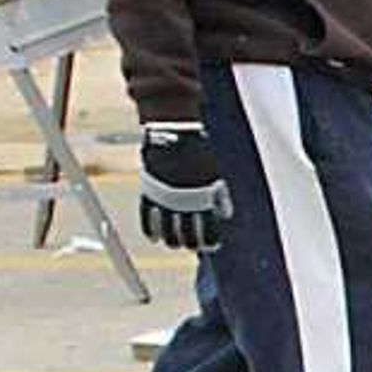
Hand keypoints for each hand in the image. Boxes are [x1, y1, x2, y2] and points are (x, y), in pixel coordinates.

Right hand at [138, 124, 232, 252]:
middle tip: (193, 245)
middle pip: (188, 237)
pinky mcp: (149, 192)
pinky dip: (151, 231)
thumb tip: (225, 215)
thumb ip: (220, 194)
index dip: (210, 242)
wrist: (175, 126)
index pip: (210, 232)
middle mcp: (187, 201)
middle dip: (192, 243)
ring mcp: (166, 198)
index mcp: (207, 197)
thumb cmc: (201, 145)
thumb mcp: (217, 170)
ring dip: (173, 241)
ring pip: (168, 233)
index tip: (212, 245)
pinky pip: (147, 220)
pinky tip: (155, 237)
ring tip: (176, 243)